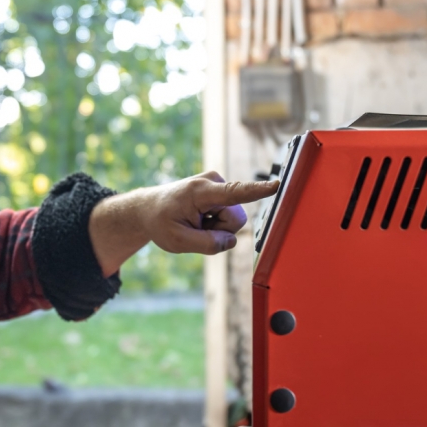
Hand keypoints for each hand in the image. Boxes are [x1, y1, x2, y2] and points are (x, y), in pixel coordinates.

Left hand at [89, 172, 279, 275]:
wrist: (149, 208)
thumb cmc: (161, 222)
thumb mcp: (178, 241)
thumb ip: (207, 244)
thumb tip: (231, 241)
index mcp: (200, 192)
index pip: (234, 192)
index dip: (257, 191)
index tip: (276, 184)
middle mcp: (213, 181)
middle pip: (235, 220)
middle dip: (219, 231)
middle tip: (194, 228)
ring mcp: (218, 184)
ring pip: (233, 221)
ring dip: (216, 228)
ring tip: (195, 222)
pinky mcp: (221, 191)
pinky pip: (229, 217)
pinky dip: (215, 223)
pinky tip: (200, 218)